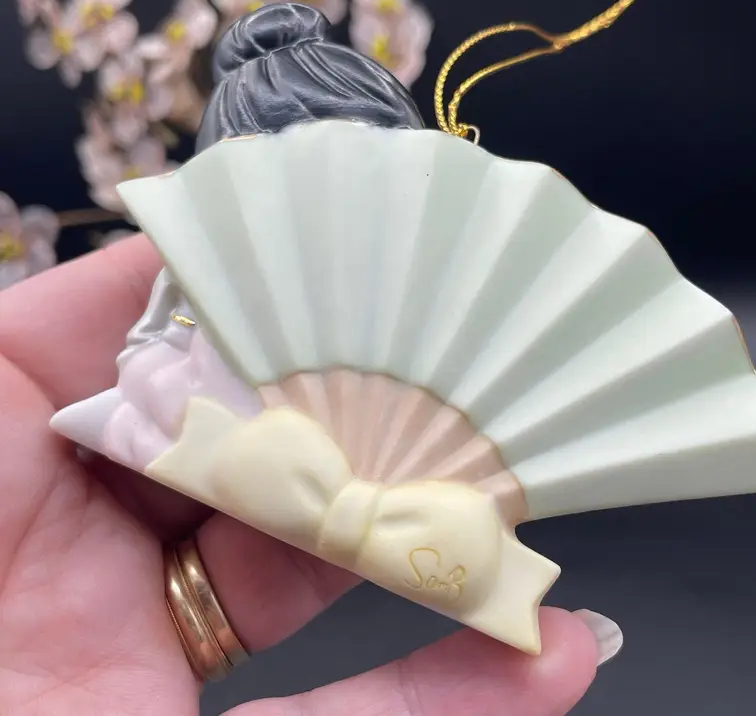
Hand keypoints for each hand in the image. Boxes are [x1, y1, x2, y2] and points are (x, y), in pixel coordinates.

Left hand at [0, 235, 605, 715]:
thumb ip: (62, 328)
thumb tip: (177, 242)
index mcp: (20, 448)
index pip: (165, 348)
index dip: (256, 302)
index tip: (350, 262)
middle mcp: (89, 543)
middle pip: (262, 455)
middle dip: (364, 412)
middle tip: (468, 374)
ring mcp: (148, 652)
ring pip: (318, 579)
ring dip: (429, 546)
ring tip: (531, 499)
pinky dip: (450, 694)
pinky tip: (545, 659)